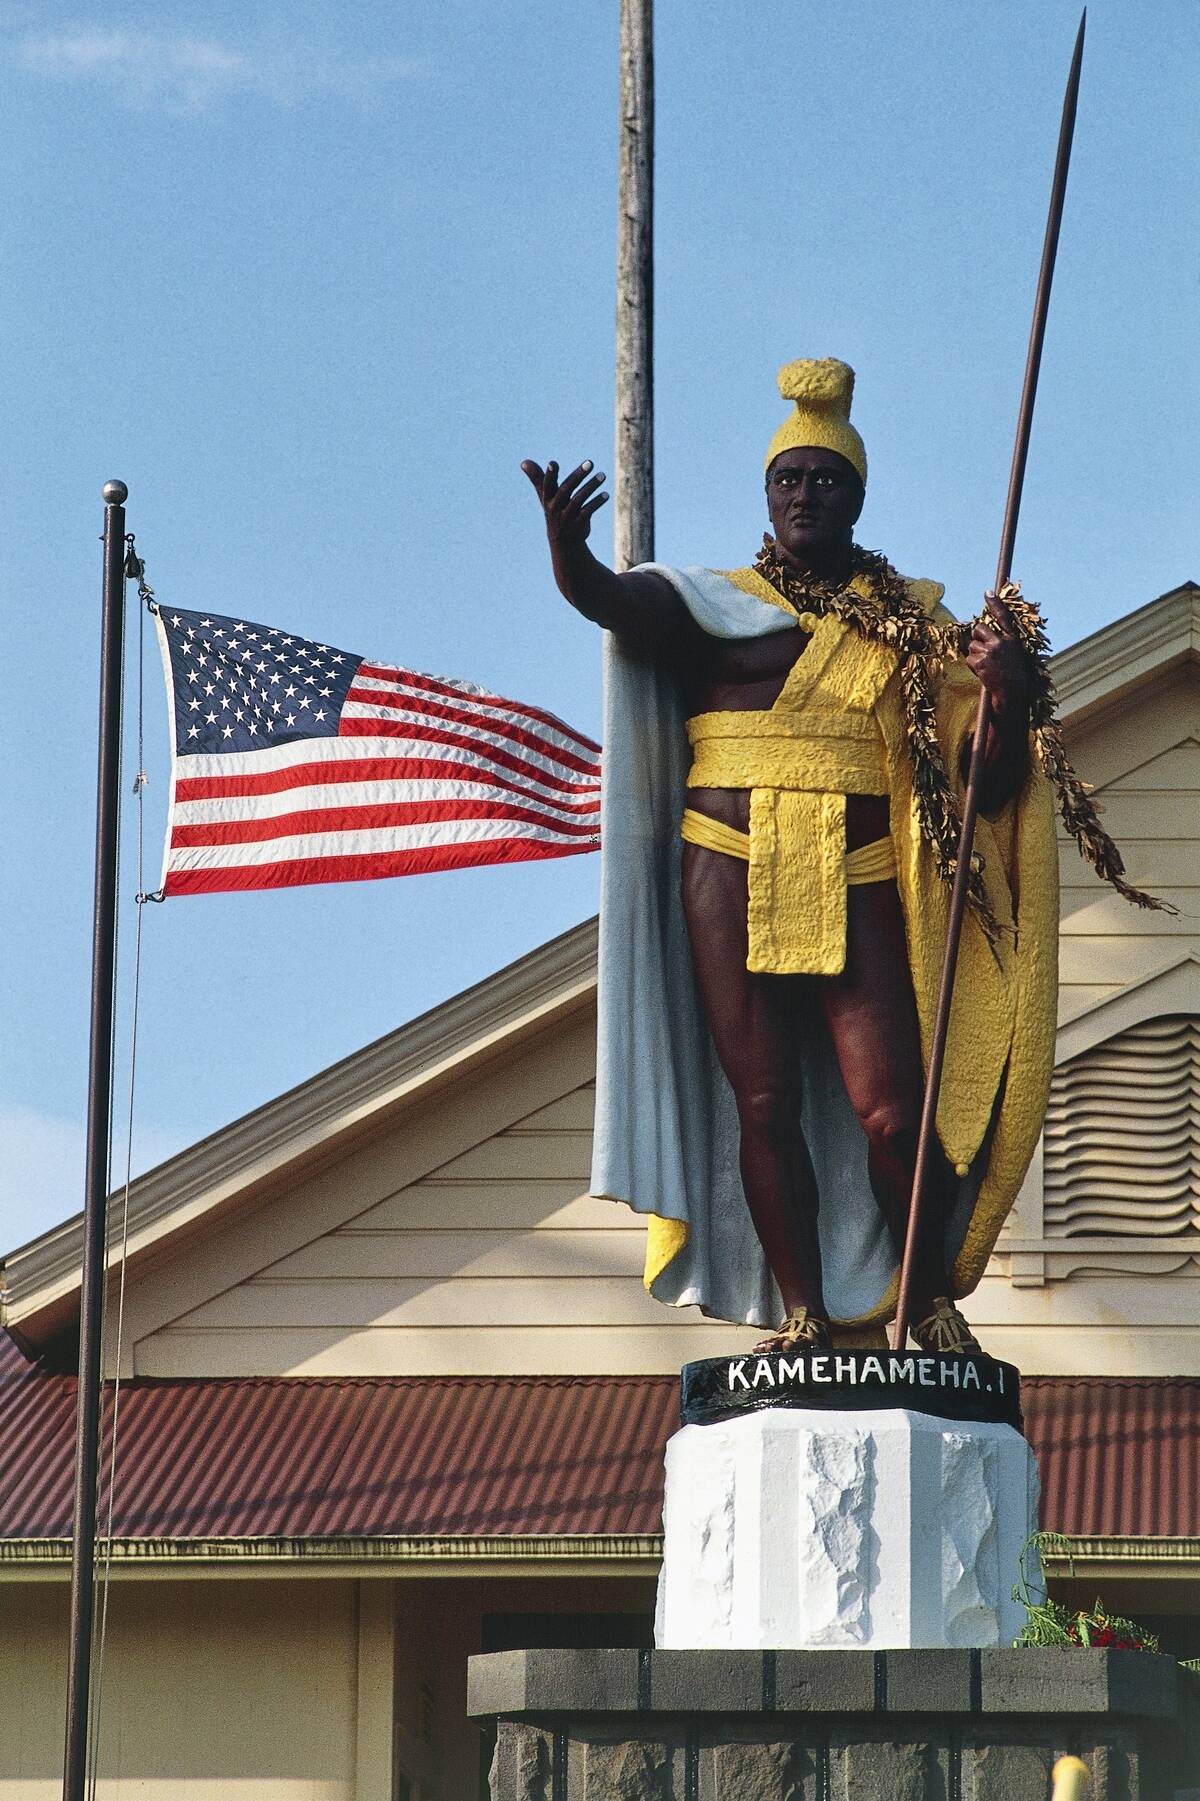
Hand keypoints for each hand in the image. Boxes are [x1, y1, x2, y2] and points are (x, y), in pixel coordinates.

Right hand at [520, 458, 608, 553]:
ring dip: (591, 486)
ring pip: (579, 499)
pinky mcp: (578, 524)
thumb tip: (523, 462)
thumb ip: (537, 478)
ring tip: (603, 475)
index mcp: (547, 499)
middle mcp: (555, 508)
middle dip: (578, 475)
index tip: (553, 463)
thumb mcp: (545, 496)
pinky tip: (606, 494)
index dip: (550, 475)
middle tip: (590, 462)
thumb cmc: (554, 511)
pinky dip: (597, 502)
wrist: (563, 542)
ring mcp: (567, 517)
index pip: (547, 485)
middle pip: (566, 489)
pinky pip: (588, 511)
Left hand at [966, 592, 1029, 709]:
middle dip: (976, 636)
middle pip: (979, 628)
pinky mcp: (981, 662)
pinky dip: (972, 666)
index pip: (1003, 616)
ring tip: (987, 666)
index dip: (995, 603)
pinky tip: (983, 673)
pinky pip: (969, 659)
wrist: (1012, 693)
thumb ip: (1004, 642)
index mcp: (1012, 639)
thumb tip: (985, 633)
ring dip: (975, 655)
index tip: (988, 592)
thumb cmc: (1014, 676)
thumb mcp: (1014, 654)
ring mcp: (991, 651)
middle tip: (982, 648)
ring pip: (972, 645)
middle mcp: (1002, 642)